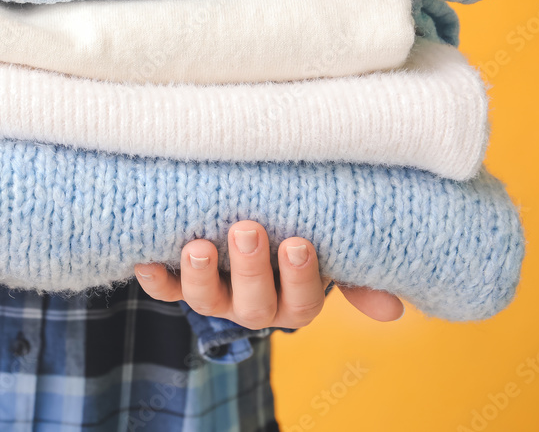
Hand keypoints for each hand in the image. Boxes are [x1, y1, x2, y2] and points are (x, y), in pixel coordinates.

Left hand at [134, 220, 403, 327]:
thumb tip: (393, 310)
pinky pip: (163, 290)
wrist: (246, 232)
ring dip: (200, 275)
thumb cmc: (295, 236)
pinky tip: (145, 258)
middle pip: (253, 303)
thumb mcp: (331, 252)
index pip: (302, 302)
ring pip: (206, 300)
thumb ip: (357, 275)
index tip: (299, 241)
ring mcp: (215, 296)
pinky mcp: (179, 285)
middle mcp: (253, 306)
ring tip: (198, 244)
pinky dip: (153, 277)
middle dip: (249, 267)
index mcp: (293, 301)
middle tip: (247, 228)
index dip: (299, 277)